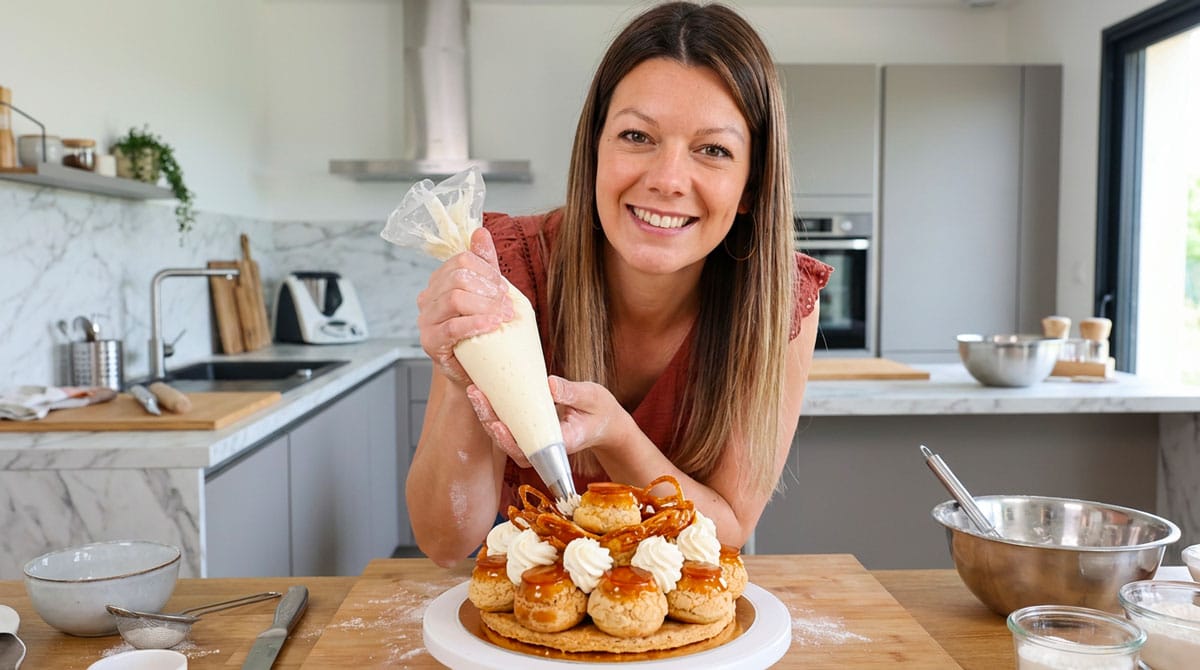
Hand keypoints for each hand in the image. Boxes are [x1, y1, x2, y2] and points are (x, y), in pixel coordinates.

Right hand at [417, 228, 512, 384]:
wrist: (471, 370)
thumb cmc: (478, 331)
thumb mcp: (485, 295)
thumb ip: (483, 264)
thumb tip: (480, 232)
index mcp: (440, 281)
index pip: (461, 260)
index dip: (486, 270)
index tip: (503, 287)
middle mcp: (429, 297)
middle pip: (458, 277)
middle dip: (488, 289)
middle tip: (507, 304)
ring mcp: (426, 319)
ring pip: (455, 299)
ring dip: (486, 306)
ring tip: (504, 316)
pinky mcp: (430, 341)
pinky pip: (452, 327)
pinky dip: (475, 323)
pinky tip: (492, 325)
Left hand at [465, 376, 629, 466]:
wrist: (604, 423)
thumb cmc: (601, 412)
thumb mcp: (592, 398)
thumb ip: (572, 393)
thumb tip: (549, 384)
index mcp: (562, 444)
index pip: (530, 450)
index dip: (510, 440)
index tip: (497, 424)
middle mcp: (545, 448)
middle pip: (510, 444)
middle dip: (490, 421)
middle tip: (476, 395)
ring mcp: (536, 442)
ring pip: (506, 436)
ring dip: (488, 415)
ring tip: (474, 390)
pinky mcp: (531, 432)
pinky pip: (510, 425)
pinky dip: (496, 410)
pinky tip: (484, 391)